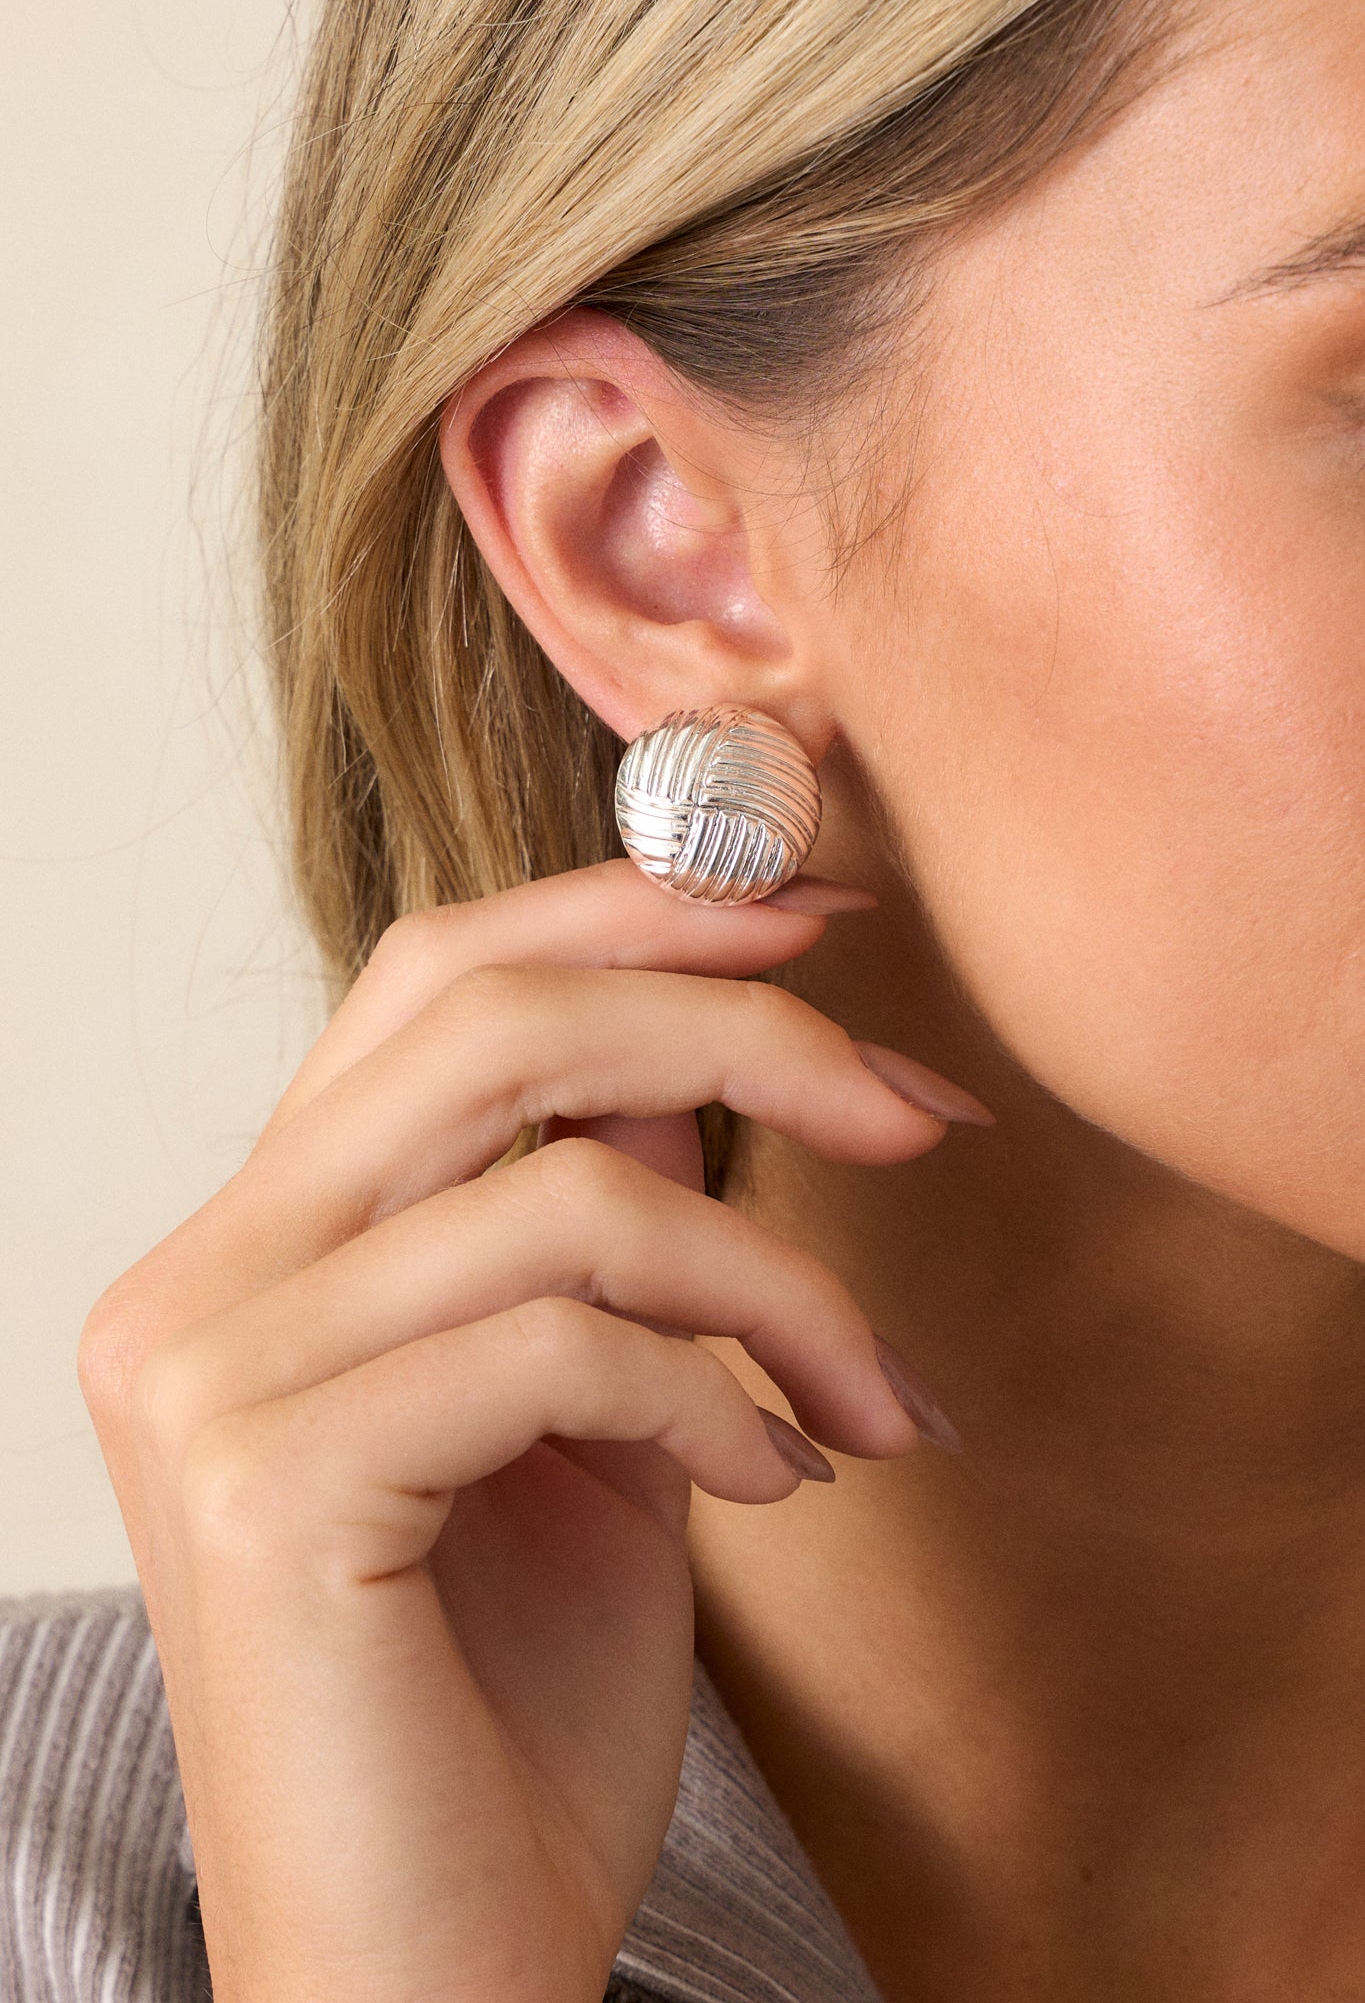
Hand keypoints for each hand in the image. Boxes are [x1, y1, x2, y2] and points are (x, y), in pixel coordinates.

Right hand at [79, 859, 964, 2002]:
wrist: (437, 1967)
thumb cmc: (513, 1703)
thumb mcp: (590, 1410)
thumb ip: (611, 1220)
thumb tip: (708, 1042)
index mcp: (260, 1244)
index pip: (434, 979)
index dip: (632, 911)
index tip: (818, 914)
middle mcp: (199, 1282)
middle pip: (487, 1021)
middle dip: (737, 1027)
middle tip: (911, 1108)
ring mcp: (212, 1376)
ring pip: (561, 1190)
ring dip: (774, 1282)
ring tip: (867, 1400)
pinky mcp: (271, 1484)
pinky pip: (560, 1344)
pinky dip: (714, 1398)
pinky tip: (774, 1482)